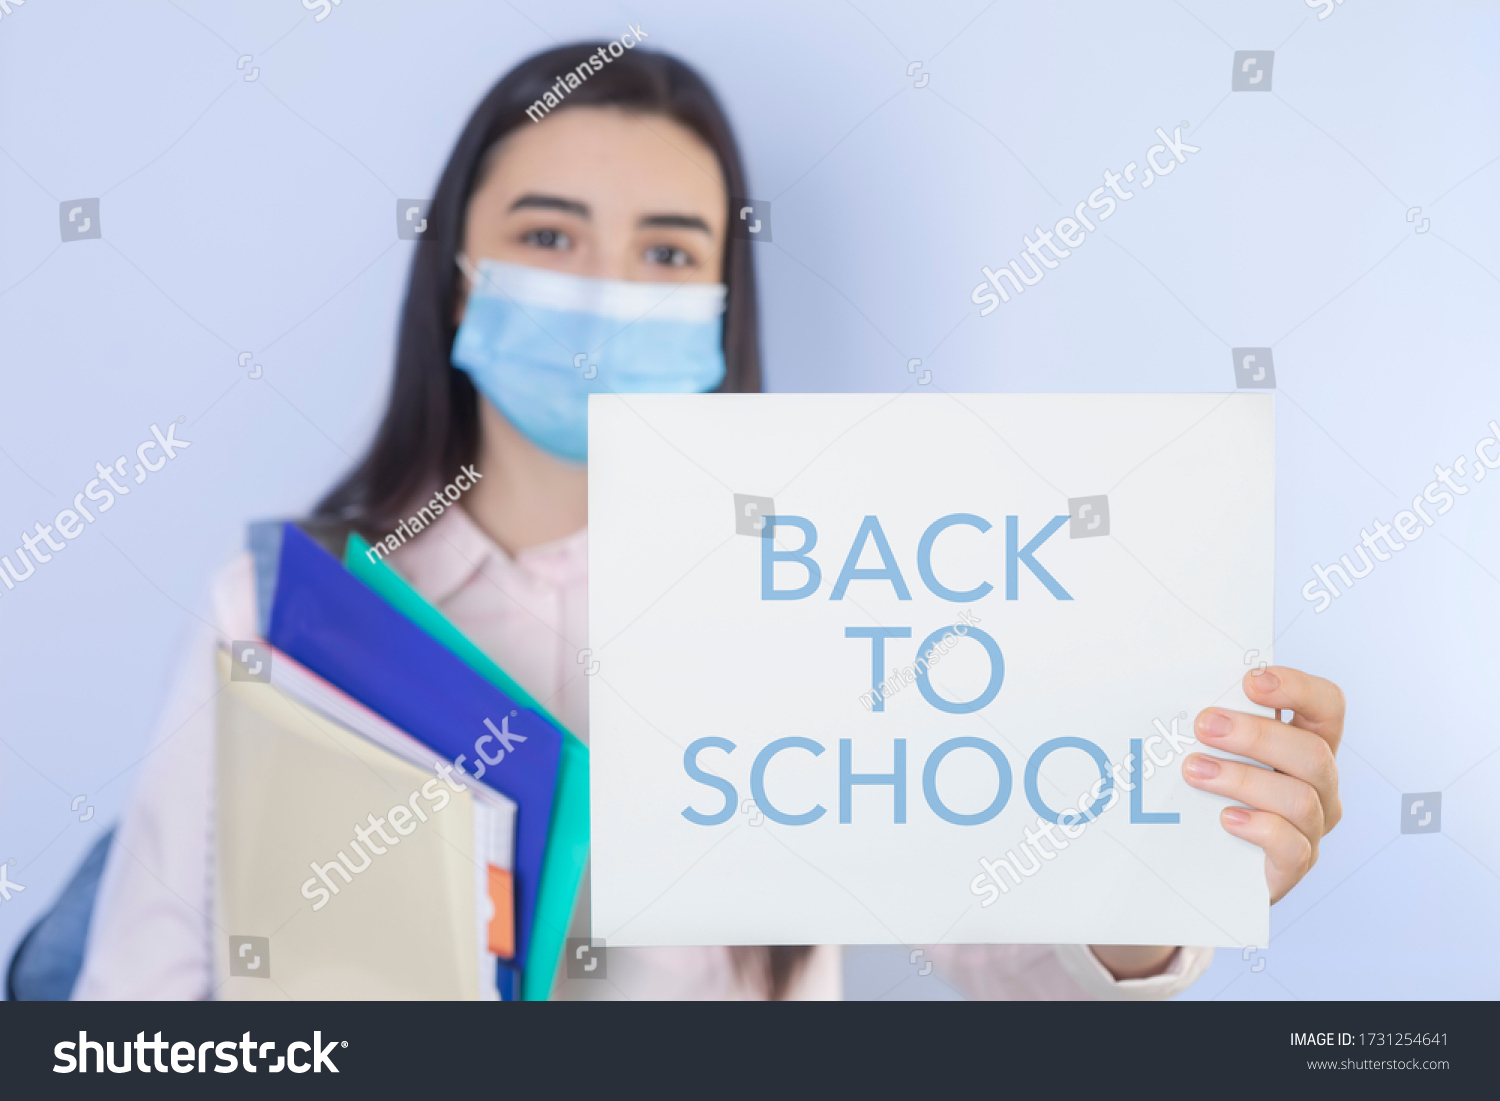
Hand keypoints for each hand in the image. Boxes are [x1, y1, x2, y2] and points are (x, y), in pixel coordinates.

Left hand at [1182, 666, 1344, 902]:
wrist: (1201, 860)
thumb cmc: (1208, 793)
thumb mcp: (1215, 749)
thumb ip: (1215, 721)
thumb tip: (1179, 693)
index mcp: (1305, 744)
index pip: (1327, 706)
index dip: (1299, 689)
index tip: (1251, 682)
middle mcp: (1319, 784)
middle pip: (1313, 752)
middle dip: (1256, 735)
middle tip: (1204, 726)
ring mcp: (1311, 827)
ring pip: (1300, 799)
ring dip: (1244, 779)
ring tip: (1195, 771)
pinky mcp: (1293, 865)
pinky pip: (1291, 846)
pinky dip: (1259, 828)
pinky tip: (1225, 818)